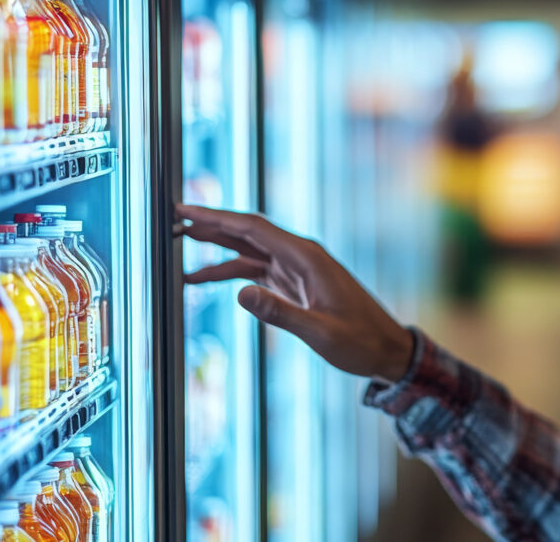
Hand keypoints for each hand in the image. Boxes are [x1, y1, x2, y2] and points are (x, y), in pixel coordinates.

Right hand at [176, 204, 414, 382]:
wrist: (386, 349)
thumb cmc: (361, 341)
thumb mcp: (320, 332)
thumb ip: (280, 313)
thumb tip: (240, 293)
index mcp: (305, 257)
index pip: (252, 228)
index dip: (215, 216)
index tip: (185, 210)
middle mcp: (298, 256)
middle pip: (246, 232)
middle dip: (209, 225)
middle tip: (173, 221)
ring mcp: (295, 269)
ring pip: (247, 250)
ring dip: (215, 248)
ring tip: (179, 246)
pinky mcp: (294, 284)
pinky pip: (255, 270)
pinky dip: (229, 272)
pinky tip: (204, 277)